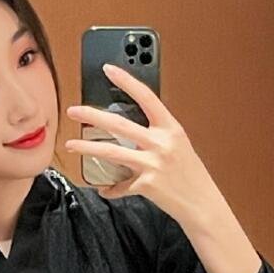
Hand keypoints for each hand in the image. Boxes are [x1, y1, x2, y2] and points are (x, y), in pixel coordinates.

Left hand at [64, 63, 223, 224]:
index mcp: (171, 129)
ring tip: (71, 145)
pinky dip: (110, 189)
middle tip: (74, 111)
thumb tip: (128, 130)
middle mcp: (162, 143)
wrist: (202, 203)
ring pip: (112, 152)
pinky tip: (104, 189)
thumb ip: (157, 135)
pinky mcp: (146, 185)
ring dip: (87, 148)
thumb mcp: (178, 145)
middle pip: (119, 124)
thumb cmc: (190, 175)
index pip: (146, 97)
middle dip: (92, 115)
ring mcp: (153, 164)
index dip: (126, 81)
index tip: (109, 70)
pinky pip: (120, 186)